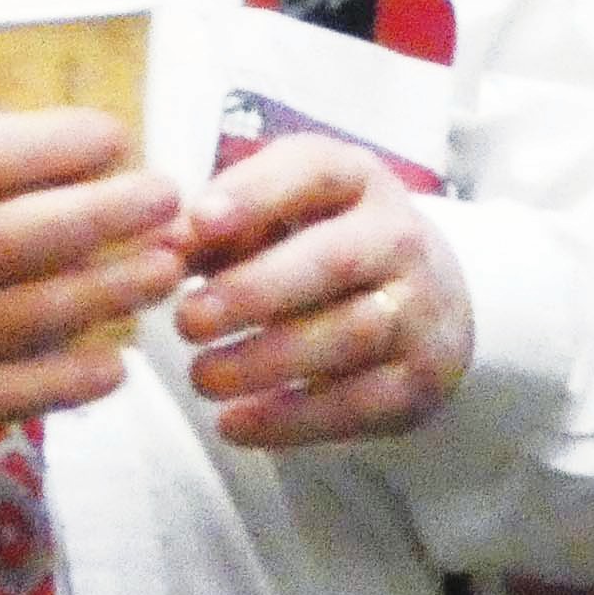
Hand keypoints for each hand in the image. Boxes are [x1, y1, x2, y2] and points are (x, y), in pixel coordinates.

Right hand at [0, 107, 184, 481]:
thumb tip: (31, 142)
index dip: (49, 142)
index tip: (113, 132)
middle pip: (15, 235)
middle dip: (104, 213)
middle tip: (170, 195)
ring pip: (23, 313)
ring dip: (105, 290)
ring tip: (166, 266)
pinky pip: (1, 394)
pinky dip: (62, 381)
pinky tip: (116, 367)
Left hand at [173, 134, 471, 448]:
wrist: (432, 302)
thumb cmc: (324, 247)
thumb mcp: (283, 217)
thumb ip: (221, 229)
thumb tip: (161, 248)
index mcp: (359, 181)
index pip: (315, 171)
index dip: (257, 193)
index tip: (198, 221)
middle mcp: (400, 238)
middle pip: (335, 259)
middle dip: (256, 290)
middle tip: (187, 319)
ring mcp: (419, 311)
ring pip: (350, 334)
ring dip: (267, 360)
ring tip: (201, 377)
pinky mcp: (419, 380)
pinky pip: (357, 403)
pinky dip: (291, 419)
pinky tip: (234, 423)